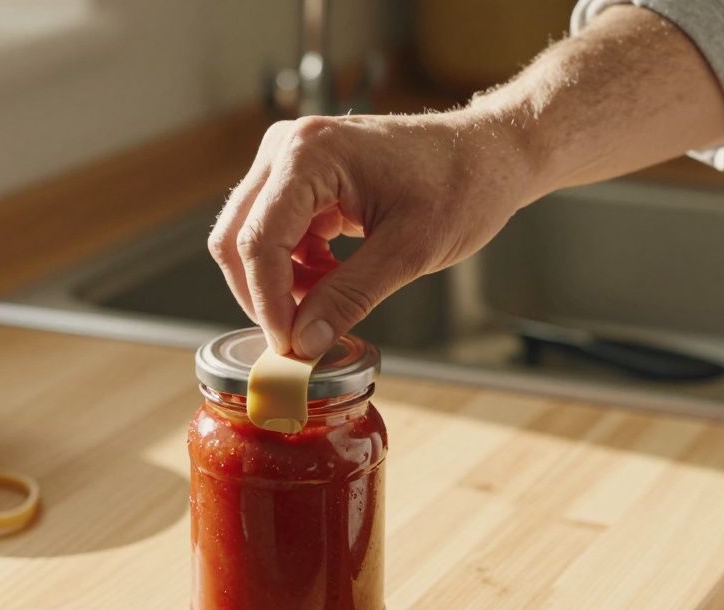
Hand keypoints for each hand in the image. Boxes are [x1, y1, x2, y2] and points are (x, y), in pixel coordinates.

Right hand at [207, 111, 535, 357]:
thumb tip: (303, 342)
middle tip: (299, 338)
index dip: (268, 303)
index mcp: (310, 154)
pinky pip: (273, 233)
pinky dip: (294, 268)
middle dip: (264, 295)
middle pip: (237, 238)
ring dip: (280, 283)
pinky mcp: (299, 177)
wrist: (487, 154)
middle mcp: (287, 147)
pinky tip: (332, 278)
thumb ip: (349, 297)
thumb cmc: (461, 186)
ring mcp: (289, 159)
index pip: (259, 241)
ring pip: (249, 239)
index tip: (290, 347)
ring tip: (329, 301)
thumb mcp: (409, 251)